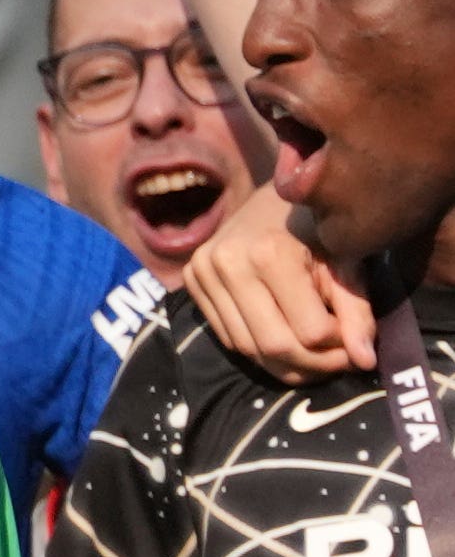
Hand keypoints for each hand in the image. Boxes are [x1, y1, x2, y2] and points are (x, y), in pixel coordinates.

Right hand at [184, 180, 373, 382]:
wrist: (273, 192)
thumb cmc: (319, 223)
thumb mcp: (348, 260)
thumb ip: (356, 311)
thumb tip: (364, 362)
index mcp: (271, 253)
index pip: (307, 331)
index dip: (336, 349)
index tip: (356, 348)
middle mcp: (228, 263)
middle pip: (272, 345)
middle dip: (310, 364)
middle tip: (336, 364)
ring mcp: (203, 271)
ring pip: (246, 347)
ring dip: (284, 363)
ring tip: (313, 359)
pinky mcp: (191, 279)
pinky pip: (227, 335)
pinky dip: (258, 348)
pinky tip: (283, 342)